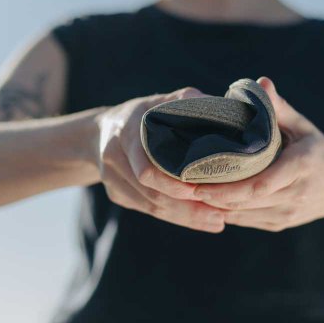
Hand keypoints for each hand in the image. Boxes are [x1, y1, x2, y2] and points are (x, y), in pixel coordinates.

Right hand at [95, 87, 226, 232]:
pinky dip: (174, 217)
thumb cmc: (141, 114)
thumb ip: (187, 100)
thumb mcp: (160, 102)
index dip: (174, 183)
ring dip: (184, 217)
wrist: (99, 131)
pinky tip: (198, 221)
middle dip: (186, 208)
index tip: (203, 190)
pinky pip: (147, 210)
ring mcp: (112, 178)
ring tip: (216, 222)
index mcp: (127, 131)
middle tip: (219, 217)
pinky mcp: (116, 194)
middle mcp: (115, 156)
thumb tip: (224, 106)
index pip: (147, 168)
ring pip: (151, 206)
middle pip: (151, 192)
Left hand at [194, 77, 323, 231]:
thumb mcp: (303, 125)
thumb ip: (279, 107)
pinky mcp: (279, 224)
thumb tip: (259, 82)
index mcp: (301, 167)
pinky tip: (205, 201)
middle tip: (181, 184)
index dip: (225, 186)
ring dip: (214, 206)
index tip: (197, 180)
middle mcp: (295, 195)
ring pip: (242, 214)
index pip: (259, 183)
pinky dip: (225, 212)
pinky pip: (246, 221)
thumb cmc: (318, 149)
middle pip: (245, 201)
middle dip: (211, 196)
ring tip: (186, 192)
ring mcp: (287, 214)